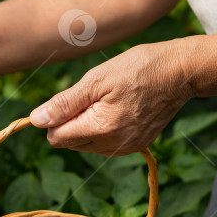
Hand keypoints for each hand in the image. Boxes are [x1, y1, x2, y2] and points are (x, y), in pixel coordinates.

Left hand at [29, 42, 192, 155]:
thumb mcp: (96, 79)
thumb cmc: (138, 68)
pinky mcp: (137, 146)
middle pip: (70, 143)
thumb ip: (64, 103)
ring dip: (87, 126)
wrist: (180, 73)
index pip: (56, 137)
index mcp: (101, 128)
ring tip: (108, 100)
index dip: (56, 117)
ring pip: (87, 145)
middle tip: (92, 96)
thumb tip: (36, 120)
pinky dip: (104, 129)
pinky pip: (106, 144)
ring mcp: (127, 148)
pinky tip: (119, 108)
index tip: (70, 98)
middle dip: (72, 122)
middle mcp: (113, 145)